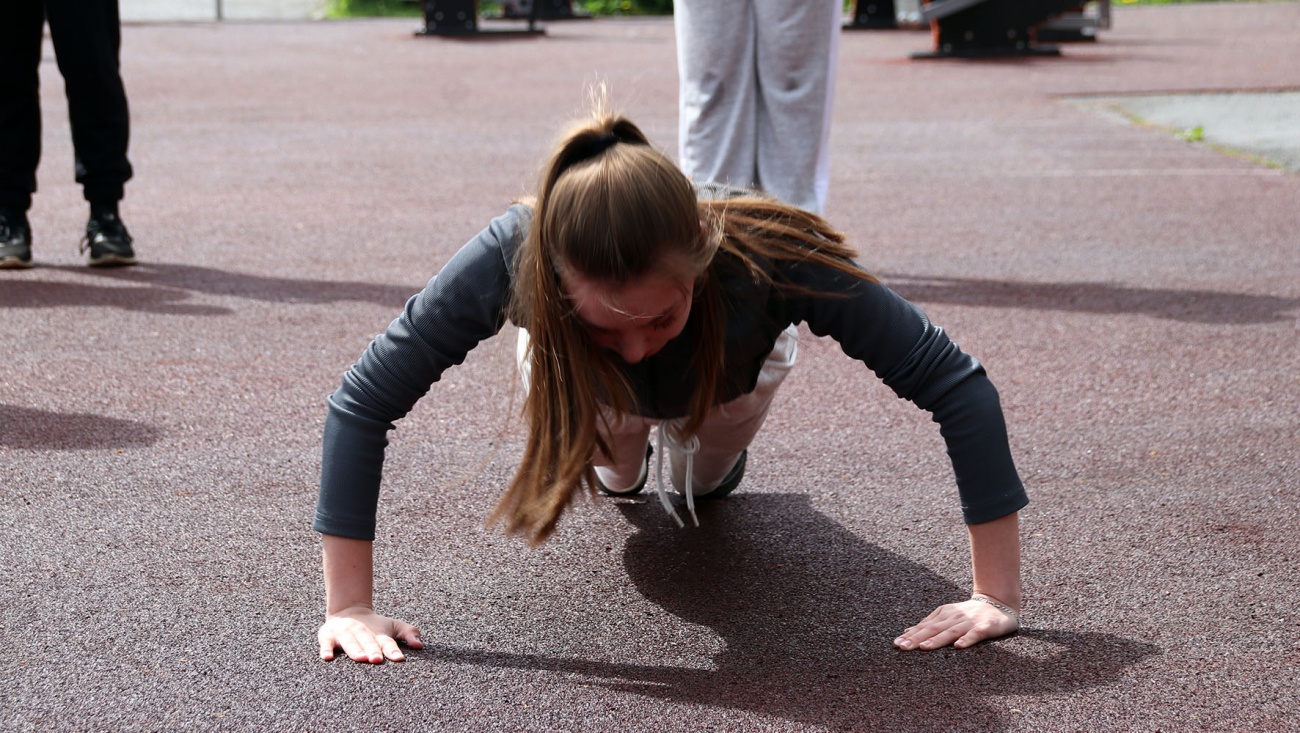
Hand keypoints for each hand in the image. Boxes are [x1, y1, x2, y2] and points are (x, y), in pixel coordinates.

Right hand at [318, 606, 422, 663]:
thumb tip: (420, 645)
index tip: (399, 658)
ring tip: (360, 658)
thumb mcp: (393, 626)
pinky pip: (326, 644)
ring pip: (349, 643)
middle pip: (368, 642)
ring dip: (355, 650)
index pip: (386, 641)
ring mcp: (344, 634)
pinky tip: (327, 657)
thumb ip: (408, 633)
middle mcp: (361, 632)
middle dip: (372, 650)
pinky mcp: (328, 636)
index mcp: (377, 632)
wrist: (348, 611)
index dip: (392, 650)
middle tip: (377, 659)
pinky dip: (326, 649)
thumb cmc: (374, 626)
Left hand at [893, 596, 1019, 650]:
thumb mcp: (947, 616)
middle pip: (933, 629)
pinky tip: (958, 647)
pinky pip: (975, 634)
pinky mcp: (985, 627)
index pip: (924, 626)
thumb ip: (929, 624)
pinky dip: (967, 639)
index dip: (910, 635)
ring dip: (936, 639)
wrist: (998, 602)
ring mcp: (969, 622)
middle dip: (916, 638)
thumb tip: (906, 631)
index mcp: (944, 614)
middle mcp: (954, 617)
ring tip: (923, 647)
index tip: (896, 643)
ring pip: (950, 632)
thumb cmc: (970, 613)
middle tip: (902, 646)